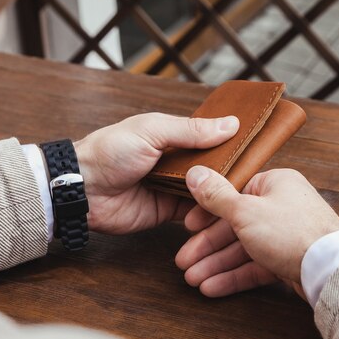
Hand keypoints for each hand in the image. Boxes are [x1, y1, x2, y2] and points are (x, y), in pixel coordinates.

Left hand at [73, 113, 238, 234]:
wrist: (83, 189)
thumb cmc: (111, 151)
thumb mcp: (152, 131)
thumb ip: (191, 130)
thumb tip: (230, 124)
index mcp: (173, 137)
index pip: (210, 139)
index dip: (231, 143)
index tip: (256, 146)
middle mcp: (177, 162)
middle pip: (212, 168)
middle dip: (229, 172)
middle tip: (253, 177)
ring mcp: (173, 188)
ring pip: (207, 191)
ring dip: (219, 193)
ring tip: (238, 196)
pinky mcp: (168, 212)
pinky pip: (194, 213)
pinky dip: (206, 213)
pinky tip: (220, 212)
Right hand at [175, 167, 338, 297]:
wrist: (331, 269)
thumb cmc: (291, 232)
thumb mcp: (244, 210)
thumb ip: (216, 195)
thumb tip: (194, 173)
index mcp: (274, 184)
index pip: (232, 195)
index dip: (206, 213)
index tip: (187, 228)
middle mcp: (281, 206)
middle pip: (235, 226)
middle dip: (207, 247)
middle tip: (183, 263)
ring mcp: (286, 235)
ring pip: (244, 249)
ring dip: (217, 264)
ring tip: (193, 280)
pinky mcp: (290, 259)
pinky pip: (256, 266)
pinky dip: (235, 276)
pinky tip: (212, 287)